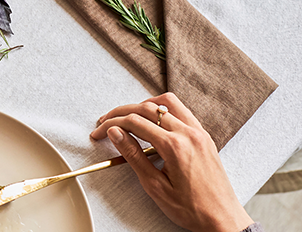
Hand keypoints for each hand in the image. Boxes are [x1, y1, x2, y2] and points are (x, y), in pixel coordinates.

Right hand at [90, 93, 253, 231]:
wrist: (222, 219)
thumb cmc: (193, 209)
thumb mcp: (155, 186)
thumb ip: (133, 156)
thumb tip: (116, 133)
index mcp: (175, 146)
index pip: (134, 122)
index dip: (112, 124)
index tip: (100, 132)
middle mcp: (189, 134)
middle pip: (147, 108)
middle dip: (121, 112)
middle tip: (106, 121)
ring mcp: (199, 133)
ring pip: (167, 102)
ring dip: (143, 105)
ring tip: (128, 116)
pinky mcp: (204, 136)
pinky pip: (182, 111)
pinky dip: (163, 110)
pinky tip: (153, 121)